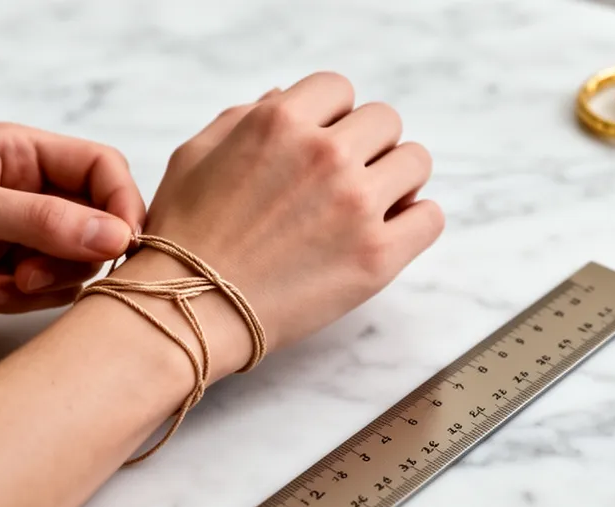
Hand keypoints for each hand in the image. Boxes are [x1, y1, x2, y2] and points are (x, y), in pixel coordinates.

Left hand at [0, 123, 144, 320]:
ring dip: (44, 284)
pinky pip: (43, 292)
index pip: (103, 168)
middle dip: (74, 256)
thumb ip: (44, 220)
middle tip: (33, 275)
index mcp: (21, 152)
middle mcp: (27, 189)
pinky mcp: (1, 272)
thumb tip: (117, 236)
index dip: (121, 204)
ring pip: (73, 263)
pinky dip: (21, 301)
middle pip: (96, 222)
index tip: (119, 246)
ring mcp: (15, 234)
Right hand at [126, 72, 443, 365]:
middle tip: (348, 175)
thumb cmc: (184, 237)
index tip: (325, 139)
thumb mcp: (196, 155)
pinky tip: (393, 230)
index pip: (339, 88)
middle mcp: (324, 155)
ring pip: (415, 161)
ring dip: (397, 177)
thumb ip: (244, 117)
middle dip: (368, 143)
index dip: (333, 114)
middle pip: (385, 121)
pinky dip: (417, 219)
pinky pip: (430, 217)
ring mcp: (356, 205)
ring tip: (372, 203)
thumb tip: (285, 96)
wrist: (189, 309)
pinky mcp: (377, 256)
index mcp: (280, 123)